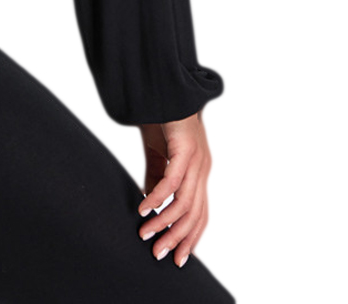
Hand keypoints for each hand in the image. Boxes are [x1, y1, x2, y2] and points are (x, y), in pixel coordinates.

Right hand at [135, 110, 212, 267]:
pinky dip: (158, 198)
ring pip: (185, 203)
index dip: (191, 237)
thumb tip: (149, 202)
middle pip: (194, 215)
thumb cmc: (163, 118)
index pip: (200, 214)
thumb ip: (156, 177)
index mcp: (199, 172)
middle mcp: (202, 169)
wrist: (166, 88)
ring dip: (164, 223)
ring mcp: (196, 160)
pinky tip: (144, 208)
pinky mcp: (185, 149)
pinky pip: (172, 181)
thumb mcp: (158, 153)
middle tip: (158, 255)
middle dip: (177, 239)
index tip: (178, 259)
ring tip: (146, 235)